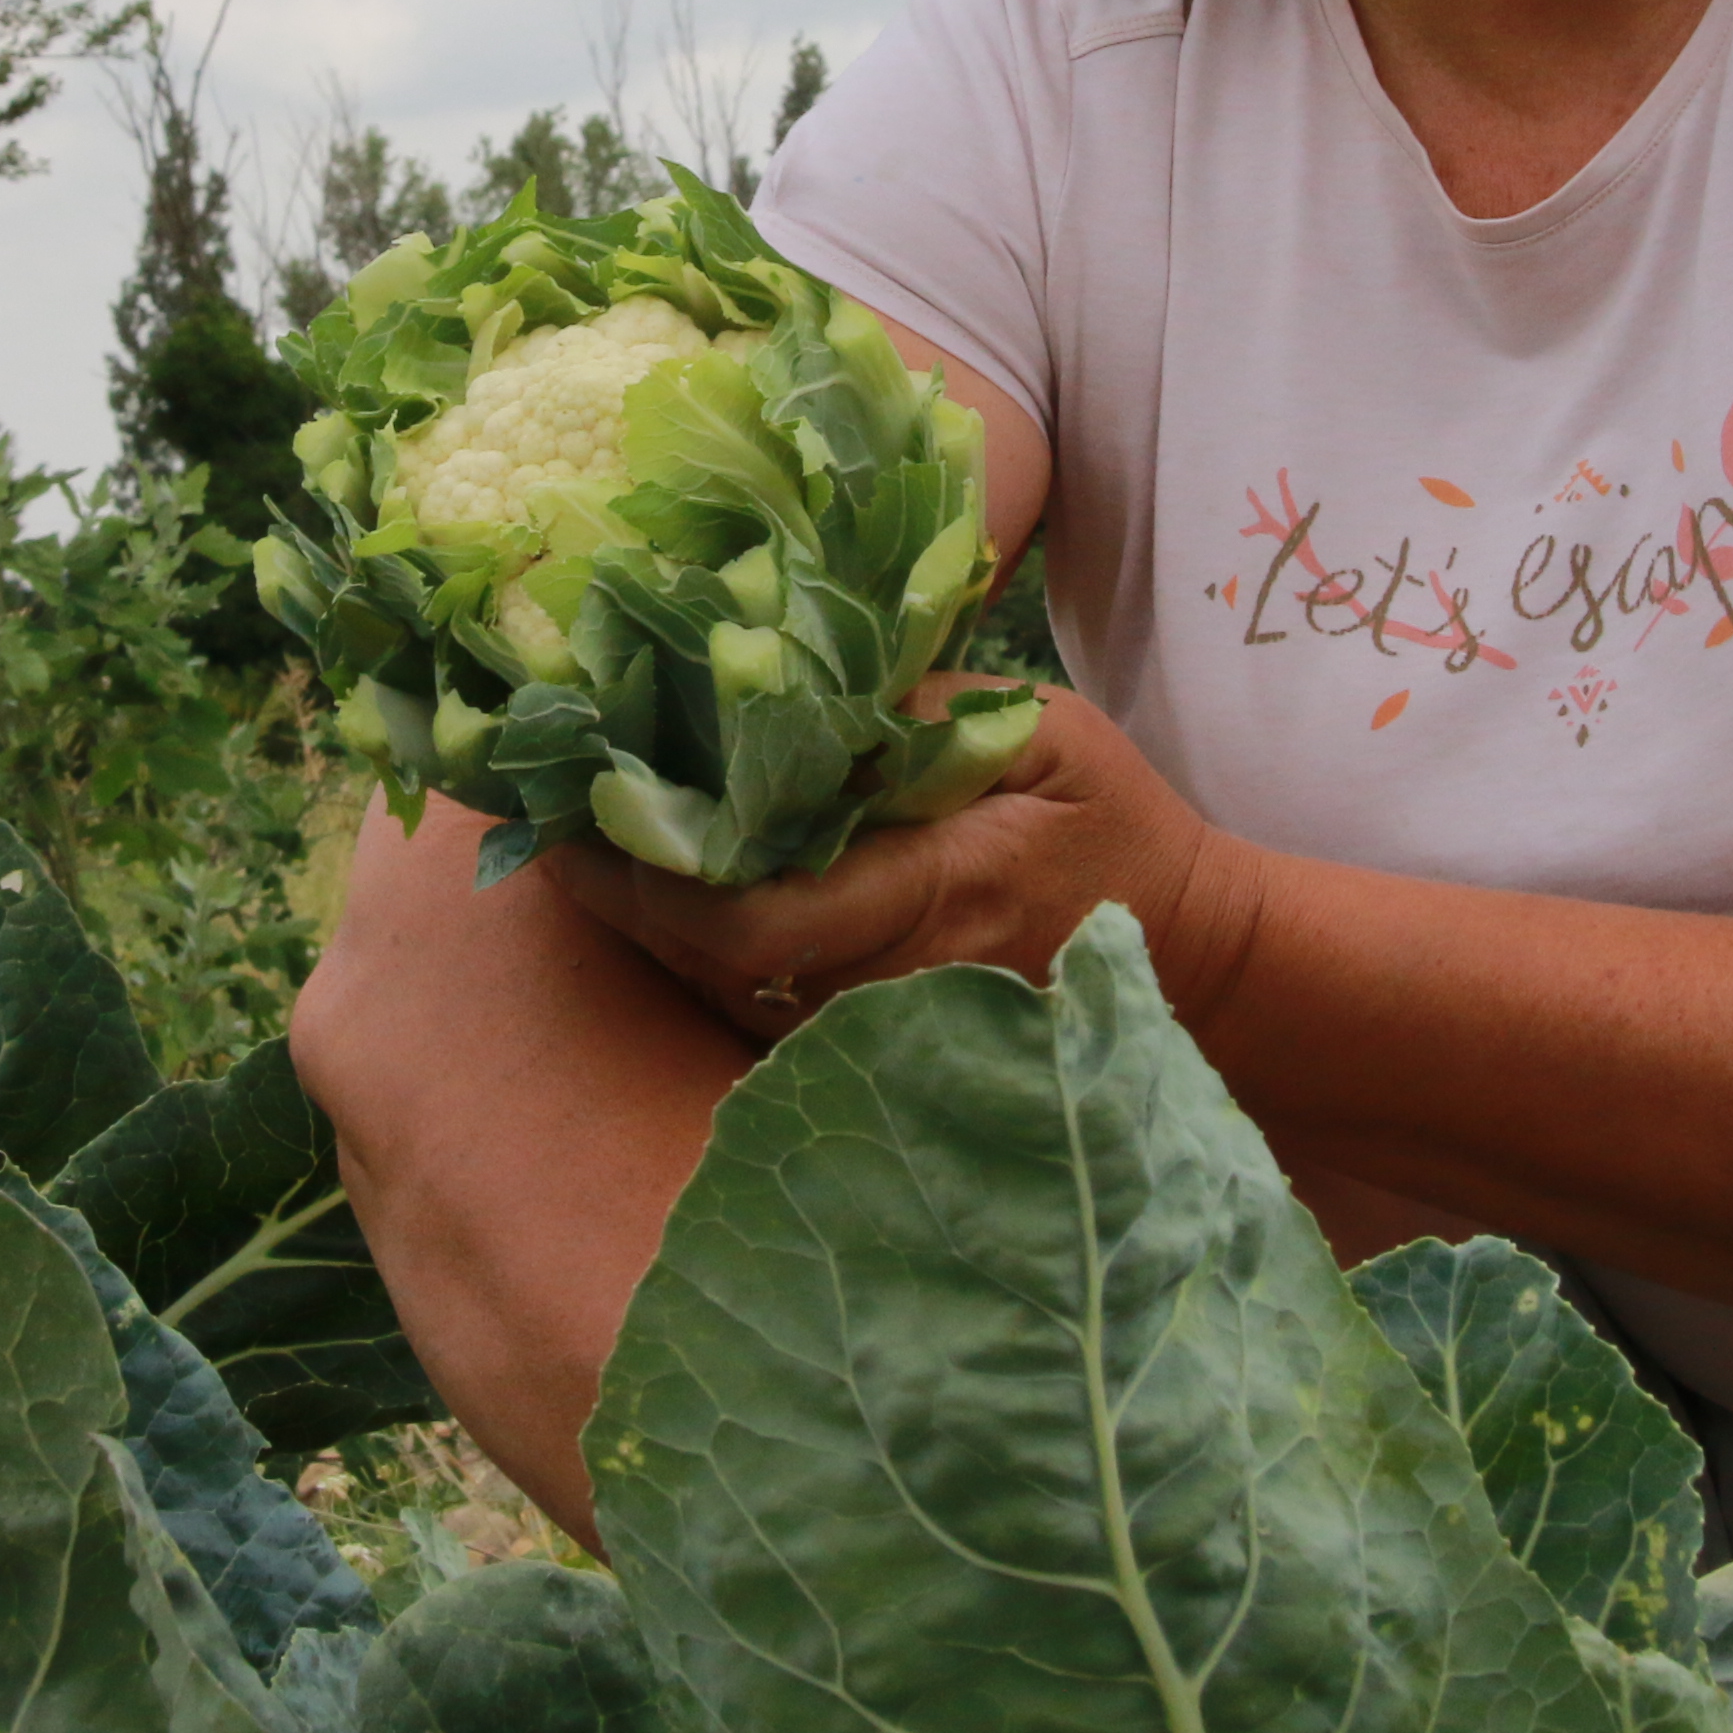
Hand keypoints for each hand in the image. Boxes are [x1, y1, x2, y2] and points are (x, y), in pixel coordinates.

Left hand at [548, 687, 1267, 1042]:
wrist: (1197, 964)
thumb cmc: (1118, 830)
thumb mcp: (1050, 735)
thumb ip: (928, 714)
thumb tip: (794, 679)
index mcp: (942, 897)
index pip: (755, 918)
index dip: (647, 878)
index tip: (568, 811)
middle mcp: (895, 988)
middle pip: (708, 965)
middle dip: (614, 893)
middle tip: (535, 809)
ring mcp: (880, 1036)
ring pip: (716, 996)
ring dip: (638, 923)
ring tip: (564, 832)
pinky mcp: (867, 1052)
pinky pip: (747, 1013)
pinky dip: (686, 953)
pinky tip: (643, 884)